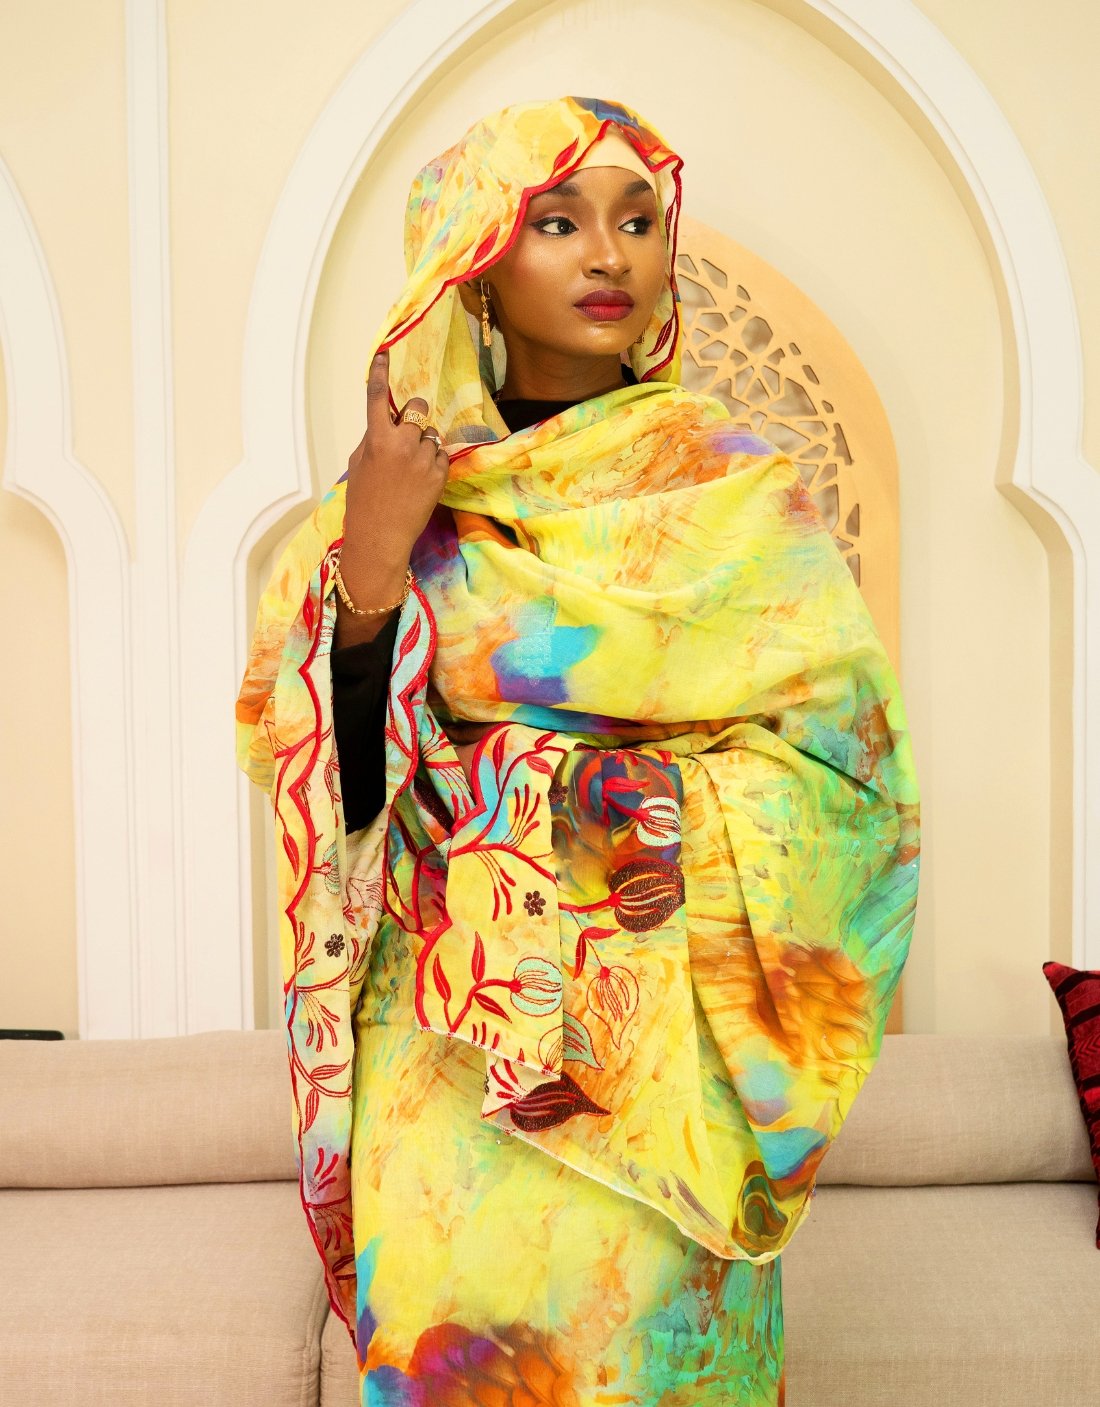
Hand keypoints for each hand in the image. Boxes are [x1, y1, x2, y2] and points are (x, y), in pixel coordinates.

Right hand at [336, 347, 449, 645]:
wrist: (381, 536)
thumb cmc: (364, 501)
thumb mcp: (358, 466)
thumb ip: (372, 440)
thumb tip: (386, 425)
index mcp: (376, 439)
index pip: (378, 397)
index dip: (380, 374)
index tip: (384, 355)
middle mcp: (402, 443)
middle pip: (417, 410)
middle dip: (415, 416)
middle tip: (409, 433)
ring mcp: (423, 458)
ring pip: (431, 434)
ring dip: (424, 444)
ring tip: (411, 469)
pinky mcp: (439, 474)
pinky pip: (441, 455)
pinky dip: (434, 462)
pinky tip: (421, 480)